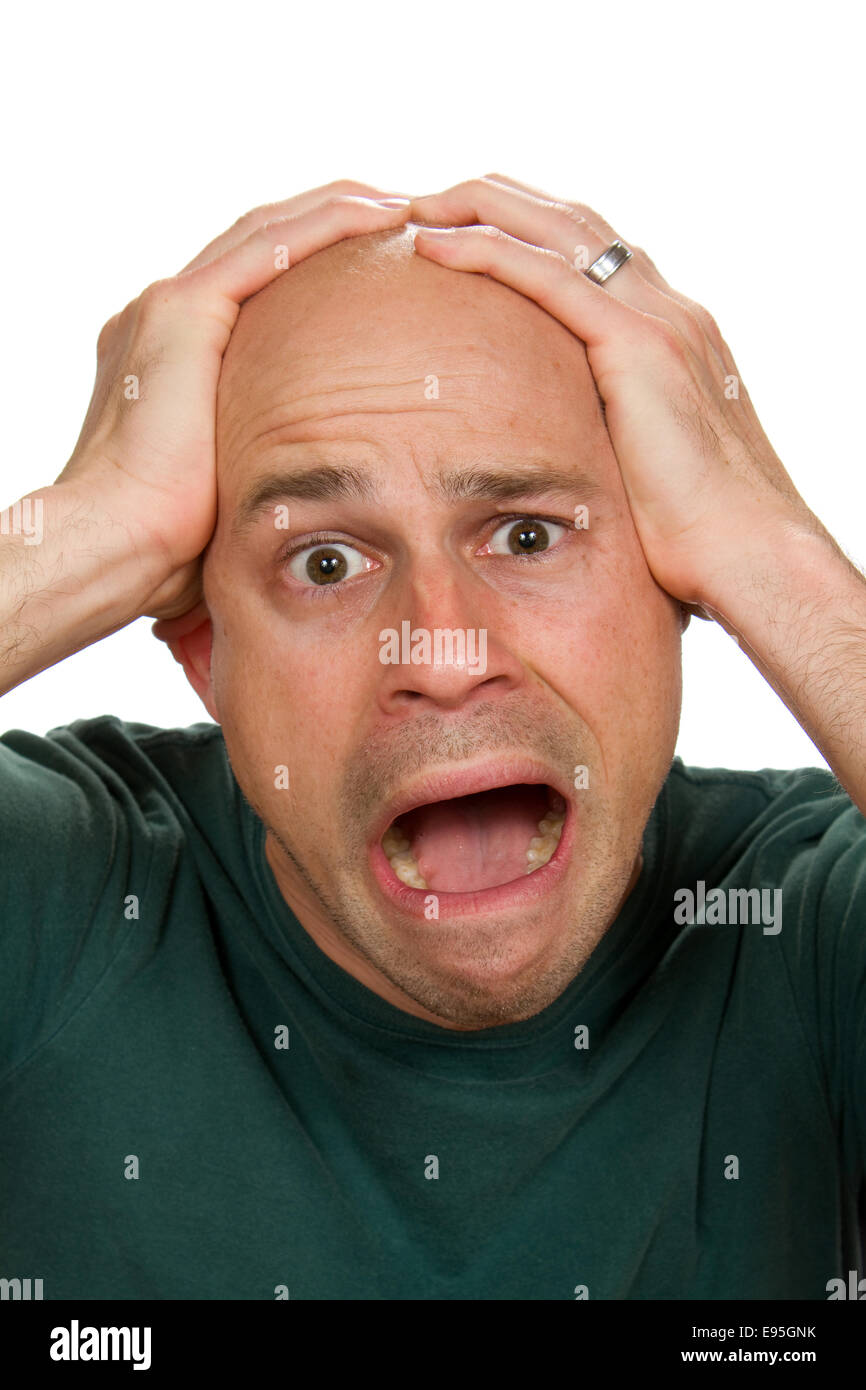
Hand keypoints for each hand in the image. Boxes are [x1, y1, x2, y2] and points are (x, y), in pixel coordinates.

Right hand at [57, 181, 411, 623]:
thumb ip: (262, 468)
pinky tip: (379, 216)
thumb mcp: (230, 487)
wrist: (118, 543)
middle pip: (262, 244)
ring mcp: (169, 306)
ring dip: (338, 210)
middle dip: (330, 222)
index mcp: (173, 354)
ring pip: (268, 230)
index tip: (374, 267)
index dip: (314, 264)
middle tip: (397, 216)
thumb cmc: (170, 544)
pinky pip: (269, 247)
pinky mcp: (182, 311)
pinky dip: (327, 225)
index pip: (254, 285)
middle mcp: (166, 317)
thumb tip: (311, 508)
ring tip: (400, 205)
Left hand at [409, 175, 822, 612]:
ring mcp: (657, 319)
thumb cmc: (696, 530)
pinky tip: (437, 247)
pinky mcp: (638, 344)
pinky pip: (547, 277)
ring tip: (420, 207)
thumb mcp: (644, 463)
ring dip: (482, 208)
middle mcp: (667, 308)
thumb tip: (563, 454)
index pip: (593, 253)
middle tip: (431, 200)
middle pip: (572, 220)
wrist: (746, 550)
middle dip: (498, 200)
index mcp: (671, 331)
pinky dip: (487, 252)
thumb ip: (609, 434)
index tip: (468, 229)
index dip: (529, 231)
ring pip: (557, 229)